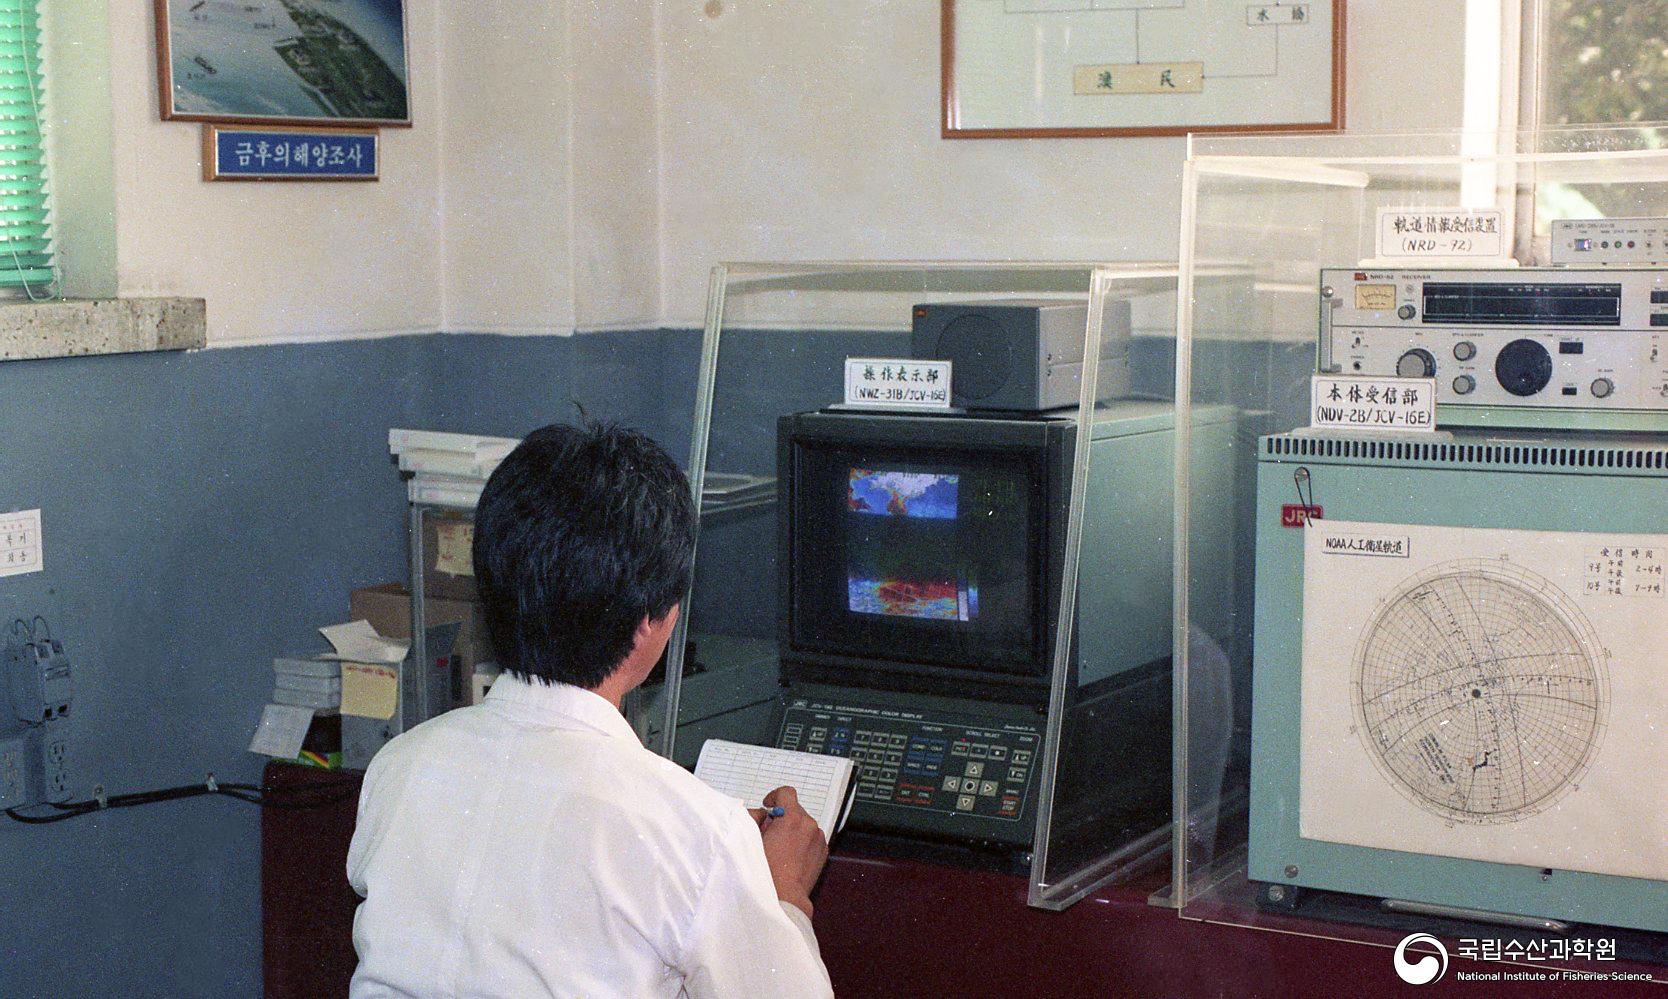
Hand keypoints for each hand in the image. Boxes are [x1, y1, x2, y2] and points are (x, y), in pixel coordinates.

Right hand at [756, 785, 826, 918]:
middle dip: (783, 817)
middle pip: (795, 810)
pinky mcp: (823, 852)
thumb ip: (756, 819)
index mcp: (792, 819)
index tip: (769, 806)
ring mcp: (819, 839)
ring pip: (804, 825)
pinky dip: (802, 841)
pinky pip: (812, 838)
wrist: (784, 897)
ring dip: (793, 829)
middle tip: (769, 832)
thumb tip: (762, 815)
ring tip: (780, 848)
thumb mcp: (753, 840)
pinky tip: (791, 856)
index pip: (786, 793)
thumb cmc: (766, 872)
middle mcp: (809, 825)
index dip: (775, 797)